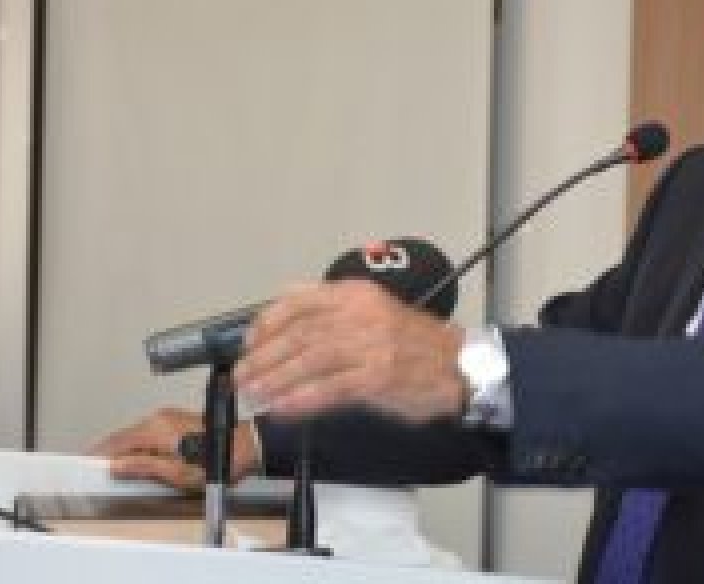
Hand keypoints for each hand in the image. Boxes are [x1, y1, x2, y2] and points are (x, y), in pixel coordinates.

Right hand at [89, 407, 259, 491]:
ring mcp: (168, 416)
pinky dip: (139, 443)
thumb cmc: (215, 462)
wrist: (244, 446)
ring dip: (125, 448)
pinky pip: (148, 431)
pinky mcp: (175, 418)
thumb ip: (143, 467)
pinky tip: (137, 456)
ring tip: (116, 467)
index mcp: (155, 429)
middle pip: (124, 436)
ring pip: (136, 433)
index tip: (84, 464)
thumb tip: (116, 465)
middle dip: (111, 452)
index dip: (99, 453)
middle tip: (97, 469)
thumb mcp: (175, 473)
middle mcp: (159, 417)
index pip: (116, 442)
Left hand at [234, 278, 467, 423]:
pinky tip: (284, 408)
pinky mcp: (378, 377)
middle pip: (299, 333)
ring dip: (276, 379)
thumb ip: (333, 312)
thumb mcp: (374, 311)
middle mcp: (362, 314)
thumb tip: (287, 323)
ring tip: (256, 393)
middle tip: (243, 374)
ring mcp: (371, 345)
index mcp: (357, 294)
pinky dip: (301, 399)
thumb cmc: (416, 344)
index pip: (299, 301)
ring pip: (309, 360)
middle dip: (264, 357)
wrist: (459, 365)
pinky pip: (329, 388)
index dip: (267, 322)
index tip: (249, 342)